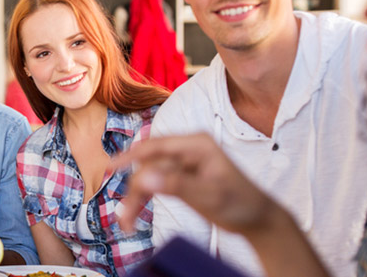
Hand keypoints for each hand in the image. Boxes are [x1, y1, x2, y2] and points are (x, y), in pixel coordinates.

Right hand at [111, 133, 282, 237]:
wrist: (257, 218)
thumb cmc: (241, 204)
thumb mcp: (210, 196)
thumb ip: (177, 185)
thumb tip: (144, 177)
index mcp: (198, 144)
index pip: (156, 146)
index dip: (129, 155)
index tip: (110, 167)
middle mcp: (188, 150)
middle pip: (149, 165)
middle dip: (135, 191)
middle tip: (126, 219)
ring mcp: (184, 163)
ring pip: (149, 176)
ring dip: (136, 198)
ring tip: (127, 223)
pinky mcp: (181, 177)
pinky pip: (156, 184)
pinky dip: (145, 199)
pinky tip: (135, 215)